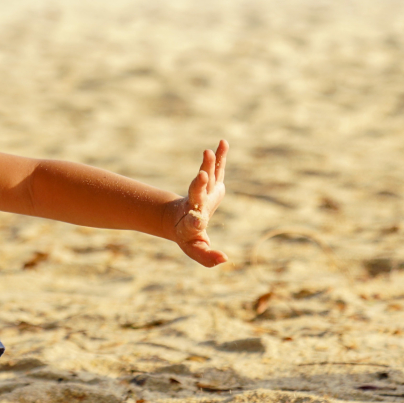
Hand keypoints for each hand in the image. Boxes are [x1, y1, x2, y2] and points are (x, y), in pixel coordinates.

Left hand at [172, 140, 228, 266]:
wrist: (178, 219)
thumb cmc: (189, 237)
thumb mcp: (196, 250)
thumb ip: (208, 257)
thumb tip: (225, 260)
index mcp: (192, 223)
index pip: (194, 222)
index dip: (196, 220)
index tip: (198, 219)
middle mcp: (196, 204)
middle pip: (196, 193)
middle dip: (199, 184)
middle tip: (202, 174)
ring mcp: (203, 192)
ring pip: (205, 178)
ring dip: (208, 165)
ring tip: (209, 152)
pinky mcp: (211, 184)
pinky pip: (216, 168)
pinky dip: (220, 157)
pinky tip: (223, 142)